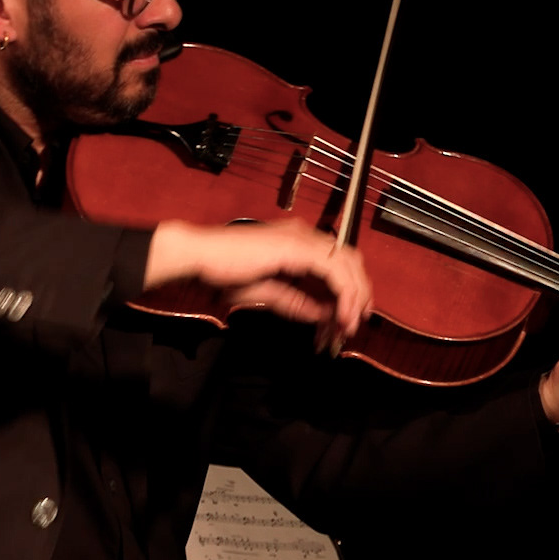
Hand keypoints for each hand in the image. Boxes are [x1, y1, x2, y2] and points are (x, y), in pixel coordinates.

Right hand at [146, 219, 372, 336]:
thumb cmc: (223, 271)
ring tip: (349, 324)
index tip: (348, 316)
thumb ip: (298, 302)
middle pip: (350, 260)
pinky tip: (339, 314)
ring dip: (354, 296)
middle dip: (358, 293)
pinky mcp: (297, 247)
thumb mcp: (269, 293)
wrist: (199, 259)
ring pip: (348, 264)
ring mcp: (302, 238)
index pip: (337, 262)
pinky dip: (342, 294)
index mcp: (297, 242)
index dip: (348, 289)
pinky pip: (334, 271)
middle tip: (355, 322)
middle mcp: (304, 235)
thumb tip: (324, 314)